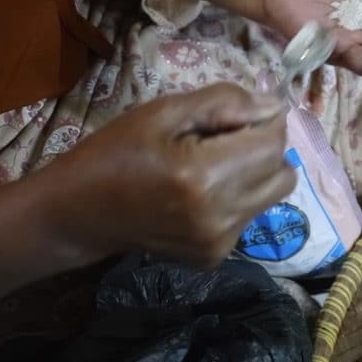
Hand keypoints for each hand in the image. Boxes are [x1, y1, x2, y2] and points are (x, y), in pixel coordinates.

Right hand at [49, 84, 294, 267]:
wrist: (78, 213)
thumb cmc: (116, 153)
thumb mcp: (163, 112)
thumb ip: (224, 103)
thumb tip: (274, 105)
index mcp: (205, 176)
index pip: (274, 143)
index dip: (263, 122)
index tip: (235, 117)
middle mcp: (221, 216)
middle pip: (283, 173)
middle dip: (264, 149)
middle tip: (225, 139)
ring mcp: (219, 243)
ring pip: (271, 196)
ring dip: (254, 174)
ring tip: (211, 165)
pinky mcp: (214, 258)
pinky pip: (249, 217)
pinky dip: (237, 199)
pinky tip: (200, 194)